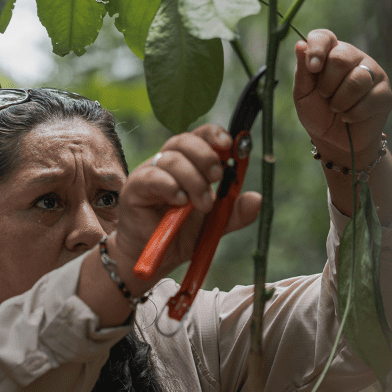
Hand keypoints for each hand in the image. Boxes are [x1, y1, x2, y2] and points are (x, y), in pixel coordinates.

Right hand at [112, 124, 261, 280]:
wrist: (155, 257)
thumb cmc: (182, 233)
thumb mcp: (215, 224)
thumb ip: (235, 212)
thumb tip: (257, 198)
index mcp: (189, 162)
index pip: (200, 136)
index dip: (214, 134)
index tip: (229, 144)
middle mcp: (168, 161)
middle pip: (185, 140)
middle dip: (206, 156)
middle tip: (217, 177)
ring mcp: (150, 172)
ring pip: (172, 159)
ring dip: (193, 180)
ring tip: (202, 204)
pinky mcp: (134, 187)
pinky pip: (152, 176)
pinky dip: (170, 186)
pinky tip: (180, 202)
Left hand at [294, 29, 391, 161]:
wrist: (334, 141)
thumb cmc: (317, 112)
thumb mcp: (303, 93)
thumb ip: (303, 70)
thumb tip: (300, 45)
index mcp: (330, 52)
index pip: (324, 36)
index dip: (317, 49)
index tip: (313, 68)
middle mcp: (353, 57)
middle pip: (341, 58)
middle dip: (327, 84)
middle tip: (324, 96)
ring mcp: (373, 73)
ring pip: (357, 79)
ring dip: (340, 101)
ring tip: (337, 109)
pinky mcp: (385, 93)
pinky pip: (370, 99)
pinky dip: (353, 113)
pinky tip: (349, 117)